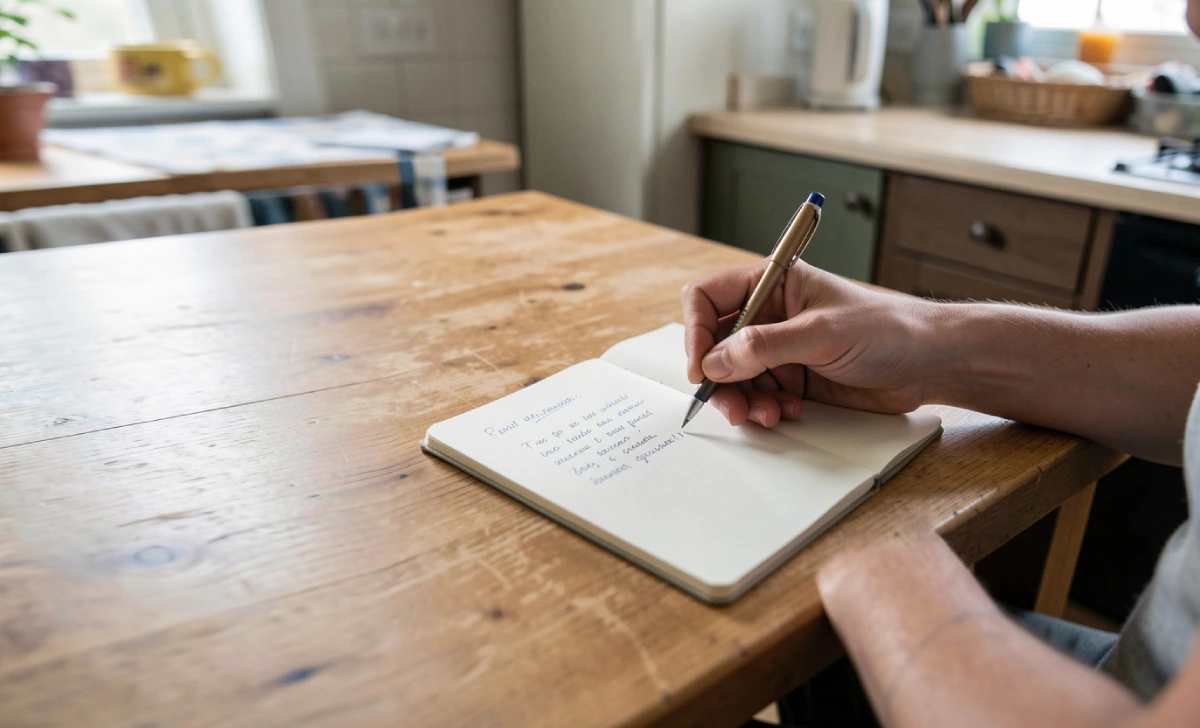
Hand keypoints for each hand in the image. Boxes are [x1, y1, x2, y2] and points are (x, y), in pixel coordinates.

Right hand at [680, 261, 946, 426]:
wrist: (930, 362)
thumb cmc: (887, 328)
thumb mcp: (822, 333)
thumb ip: (765, 346)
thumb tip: (715, 361)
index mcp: (772, 284)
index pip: (708, 299)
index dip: (697, 332)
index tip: (702, 368)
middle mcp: (769, 315)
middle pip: (715, 345)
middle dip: (720, 378)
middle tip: (731, 405)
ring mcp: (780, 349)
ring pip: (733, 377)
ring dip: (742, 400)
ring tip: (767, 414)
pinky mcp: (793, 379)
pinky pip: (758, 396)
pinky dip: (763, 409)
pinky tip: (787, 413)